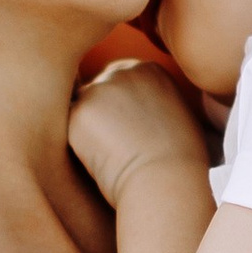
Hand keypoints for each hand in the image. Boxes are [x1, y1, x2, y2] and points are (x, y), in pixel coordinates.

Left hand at [68, 58, 212, 207]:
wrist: (166, 181)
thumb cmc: (182, 164)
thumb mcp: (184, 119)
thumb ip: (161, 106)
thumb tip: (154, 118)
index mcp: (150, 71)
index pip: (120, 83)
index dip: (120, 113)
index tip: (132, 136)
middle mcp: (124, 71)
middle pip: (96, 92)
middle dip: (101, 118)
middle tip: (119, 148)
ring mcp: (99, 87)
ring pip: (80, 110)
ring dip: (88, 132)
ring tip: (112, 157)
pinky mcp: (79, 110)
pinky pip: (67, 128)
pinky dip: (78, 147)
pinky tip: (100, 161)